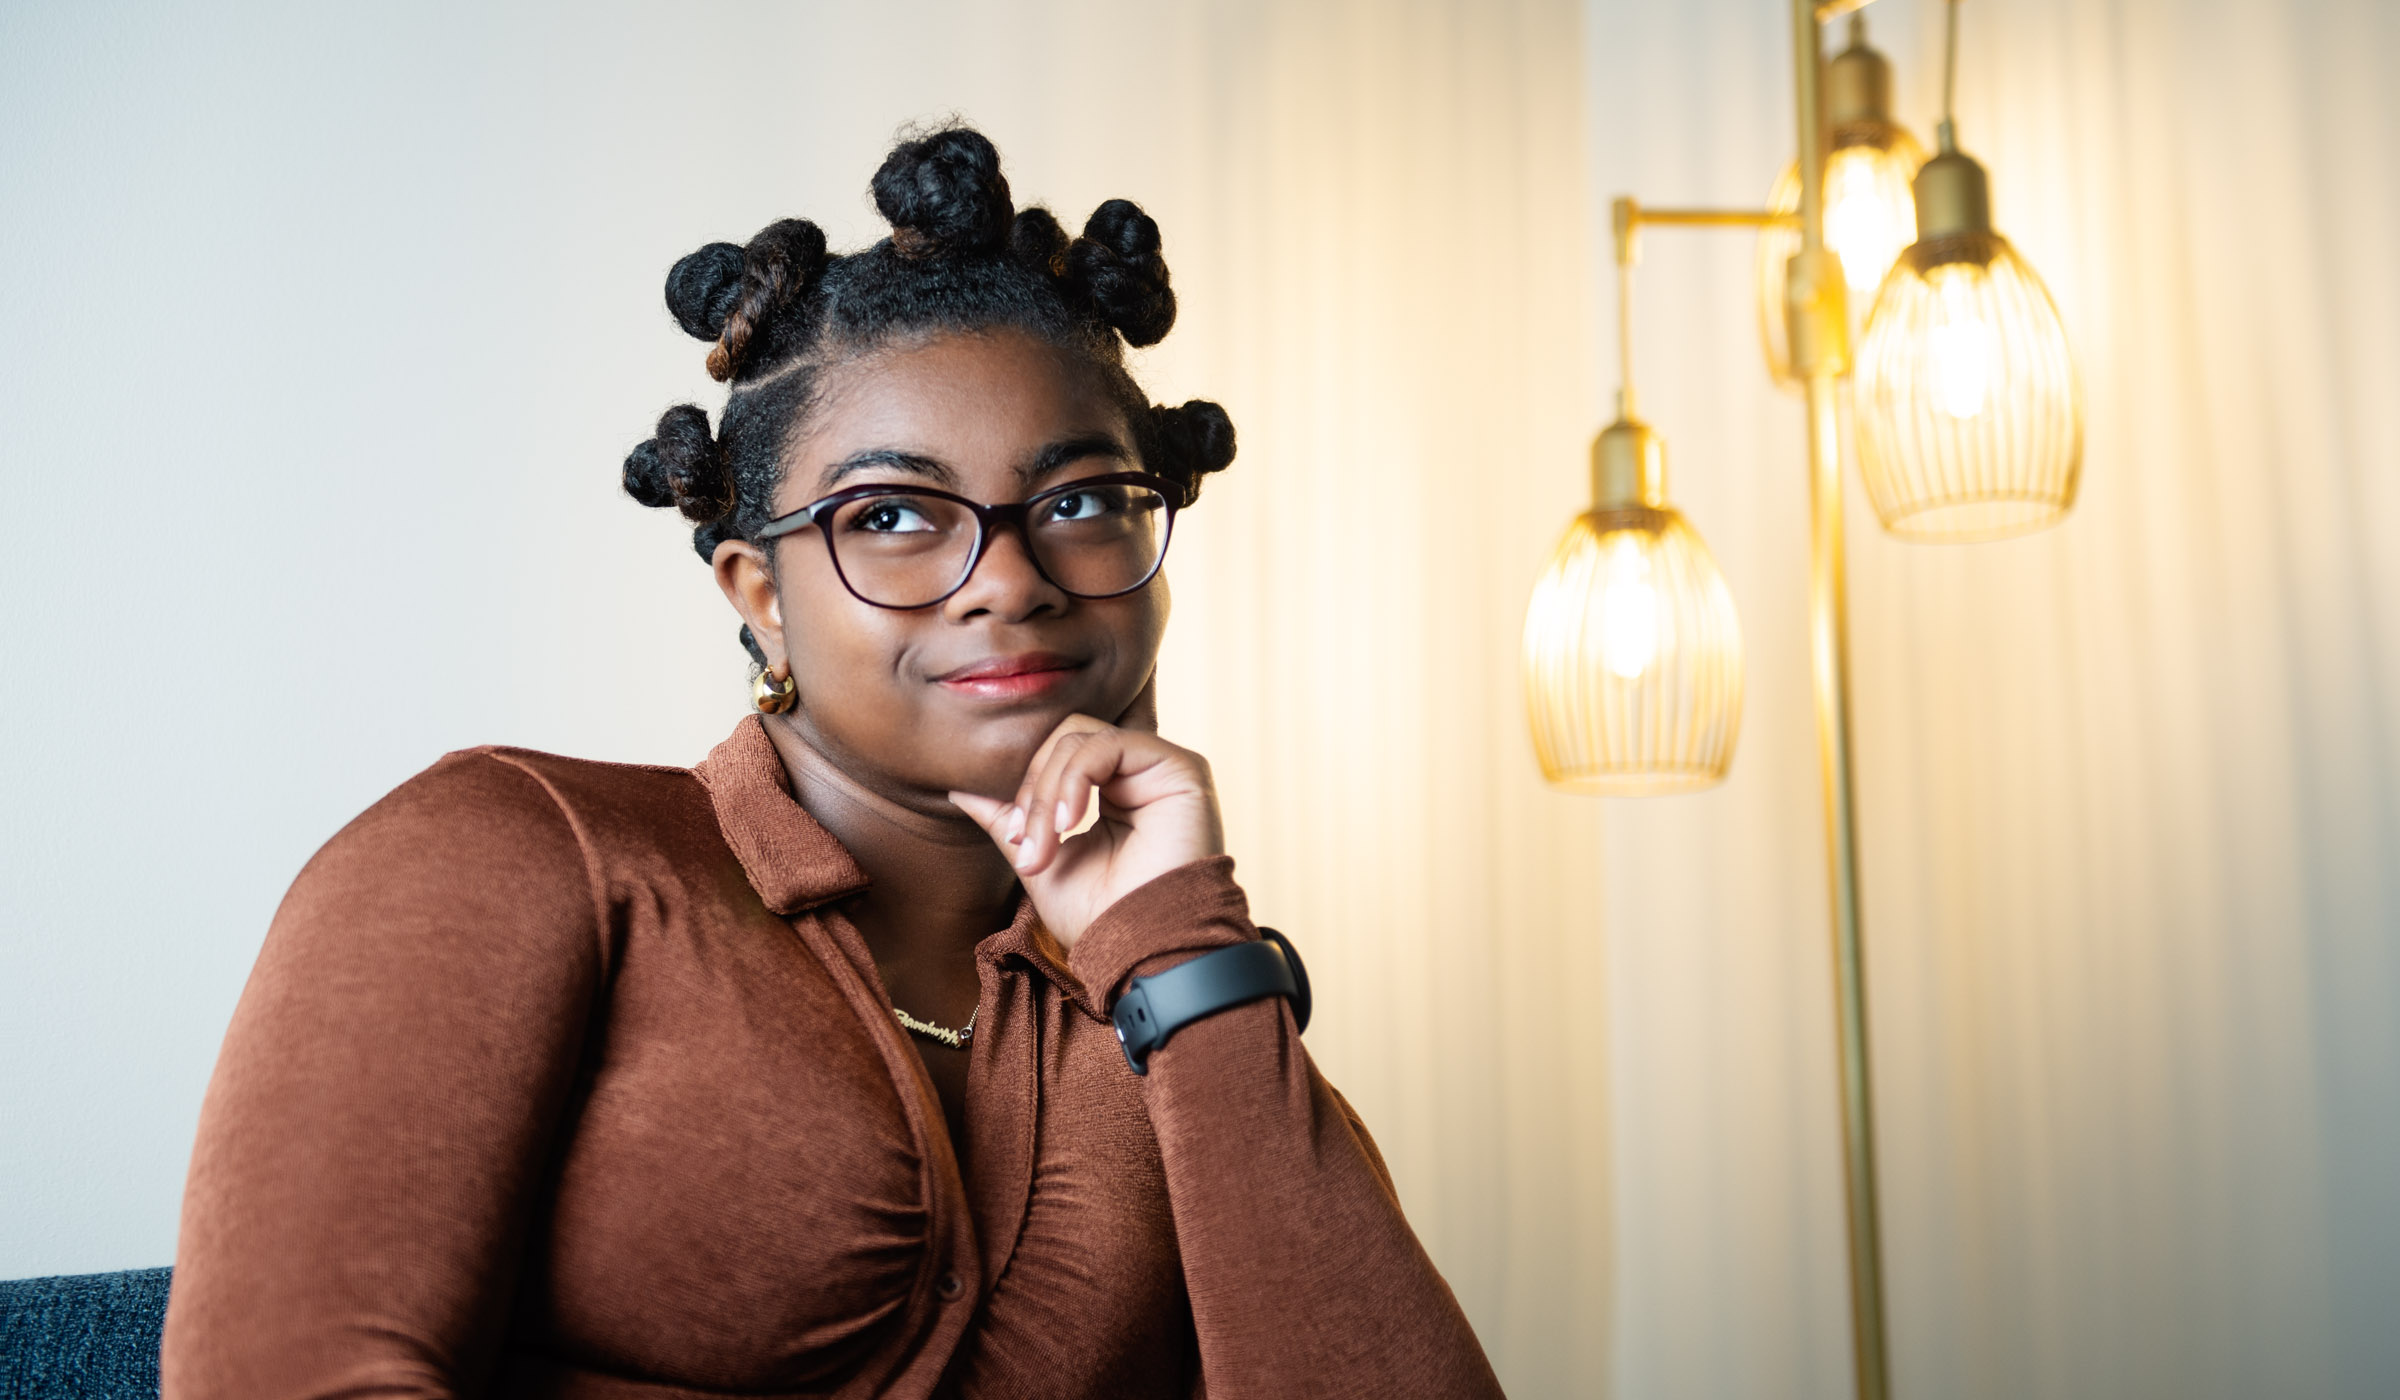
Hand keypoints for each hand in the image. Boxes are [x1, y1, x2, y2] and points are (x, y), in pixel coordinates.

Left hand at [948, 689, 1222, 950]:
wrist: (1147, 952)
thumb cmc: (1103, 919)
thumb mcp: (1043, 863)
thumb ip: (1010, 820)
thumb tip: (959, 787)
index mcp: (1114, 794)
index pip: (1059, 756)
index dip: (1027, 787)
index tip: (1014, 837)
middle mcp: (1140, 775)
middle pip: (1065, 739)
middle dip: (1033, 788)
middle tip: (1025, 840)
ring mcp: (1160, 768)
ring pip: (1079, 739)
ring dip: (1047, 791)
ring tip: (1046, 843)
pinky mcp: (1179, 766)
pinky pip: (1106, 745)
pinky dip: (1073, 779)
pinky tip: (1069, 821)